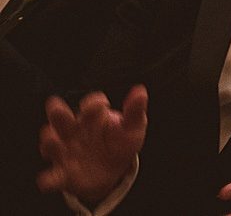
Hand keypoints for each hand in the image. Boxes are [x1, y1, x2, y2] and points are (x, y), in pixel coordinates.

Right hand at [38, 87, 146, 204]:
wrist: (112, 171)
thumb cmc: (120, 143)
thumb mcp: (132, 128)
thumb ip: (134, 111)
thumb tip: (140, 91)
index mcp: (92, 117)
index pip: (91, 104)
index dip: (94, 103)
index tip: (102, 105)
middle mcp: (74, 131)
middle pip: (62, 119)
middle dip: (58, 113)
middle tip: (55, 105)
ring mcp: (65, 152)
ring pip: (51, 144)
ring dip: (49, 141)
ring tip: (51, 139)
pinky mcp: (62, 174)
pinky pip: (52, 178)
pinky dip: (48, 179)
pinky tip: (48, 180)